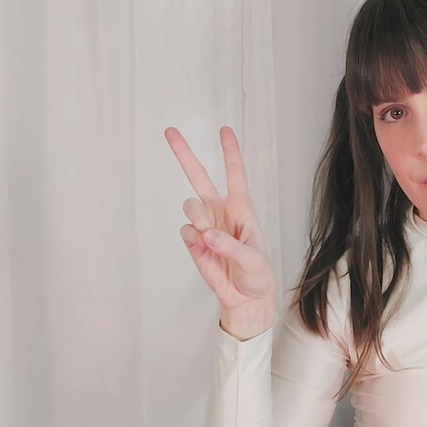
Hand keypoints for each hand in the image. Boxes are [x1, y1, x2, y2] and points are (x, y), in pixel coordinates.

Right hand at [165, 126, 275, 307]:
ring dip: (198, 218)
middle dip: (184, 154)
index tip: (224, 130)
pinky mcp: (193, 241)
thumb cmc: (257, 274)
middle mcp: (220, 211)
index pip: (235, 174)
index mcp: (241, 208)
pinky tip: (202, 247)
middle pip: (198, 176)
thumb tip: (206, 234)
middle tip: (169, 131)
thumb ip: (230, 246)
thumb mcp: (252, 259)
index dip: (230, 152)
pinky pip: (185, 230)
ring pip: (190, 205)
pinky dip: (193, 238)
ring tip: (210, 237)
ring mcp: (204, 224)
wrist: (244, 297)